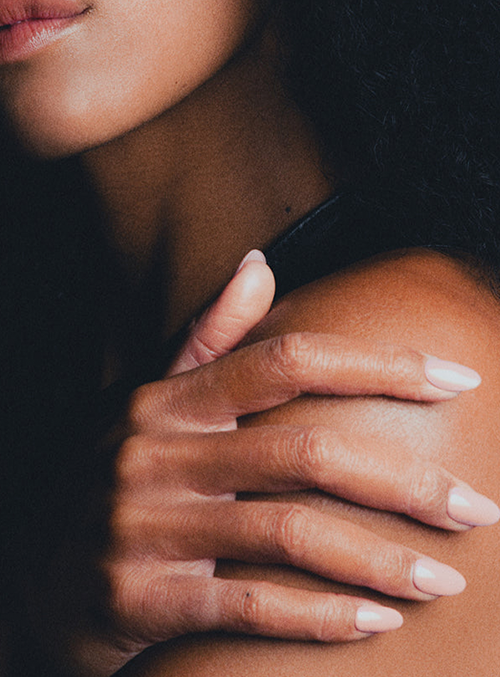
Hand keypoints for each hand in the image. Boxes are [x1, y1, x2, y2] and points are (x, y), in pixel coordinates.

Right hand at [23, 253, 496, 676]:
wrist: (27, 573)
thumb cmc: (108, 476)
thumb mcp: (146, 401)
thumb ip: (207, 337)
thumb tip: (260, 263)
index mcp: (167, 398)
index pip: (285, 361)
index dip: (377, 365)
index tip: (456, 379)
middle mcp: (158, 454)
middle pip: (304, 452)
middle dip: (405, 481)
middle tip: (478, 506)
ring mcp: (148, 527)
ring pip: (288, 534)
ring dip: (381, 559)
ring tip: (446, 577)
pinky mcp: (144, 600)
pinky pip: (251, 606)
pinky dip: (323, 616)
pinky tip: (378, 621)